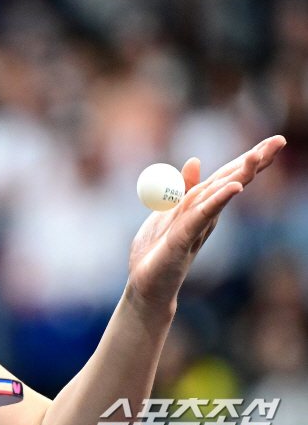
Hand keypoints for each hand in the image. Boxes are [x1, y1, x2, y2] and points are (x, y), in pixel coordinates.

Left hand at [127, 135, 285, 309]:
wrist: (146, 285)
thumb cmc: (159, 250)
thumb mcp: (168, 211)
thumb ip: (182, 188)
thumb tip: (195, 160)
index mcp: (202, 205)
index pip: (227, 176)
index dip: (249, 158)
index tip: (275, 140)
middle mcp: (205, 214)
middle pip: (232, 181)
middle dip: (254, 161)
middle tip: (279, 141)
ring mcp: (196, 226)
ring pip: (220, 194)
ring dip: (238, 174)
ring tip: (257, 155)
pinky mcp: (183, 239)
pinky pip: (201, 216)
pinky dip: (217, 201)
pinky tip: (233, 188)